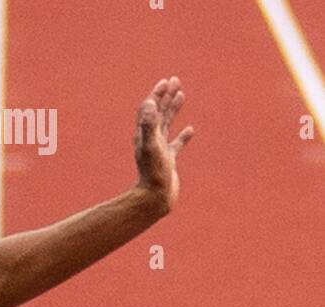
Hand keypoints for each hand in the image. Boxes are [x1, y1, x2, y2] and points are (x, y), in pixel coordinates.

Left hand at [133, 76, 193, 214]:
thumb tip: (150, 102)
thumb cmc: (153, 173)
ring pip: (167, 125)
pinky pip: (176, 145)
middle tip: (175, 80)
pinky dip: (183, 136)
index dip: (157, 94)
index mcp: (144, 136)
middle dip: (166, 96)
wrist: (155, 198)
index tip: (166, 82)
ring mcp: (160, 151)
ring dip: (173, 109)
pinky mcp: (169, 161)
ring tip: (181, 94)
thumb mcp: (152, 145)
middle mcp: (150, 141)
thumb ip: (149, 124)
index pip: (149, 109)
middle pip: (158, 113)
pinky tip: (190, 130)